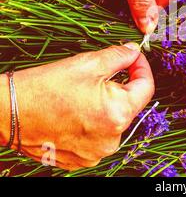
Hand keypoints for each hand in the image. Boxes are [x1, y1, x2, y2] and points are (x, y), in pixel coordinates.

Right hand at [0, 43, 154, 169]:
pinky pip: (98, 135)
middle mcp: (111, 139)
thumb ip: (119, 55)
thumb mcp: (88, 63)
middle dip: (120, 86)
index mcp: (118, 114)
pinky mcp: (82, 158)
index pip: (146, 87)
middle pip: (129, 104)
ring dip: (106, 104)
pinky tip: (75, 111)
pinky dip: (93, 120)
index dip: (141, 68)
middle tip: (99, 75)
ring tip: (81, 95)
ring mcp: (96, 152)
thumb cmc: (45, 88)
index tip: (134, 58)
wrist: (6, 112)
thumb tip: (134, 51)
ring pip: (113, 119)